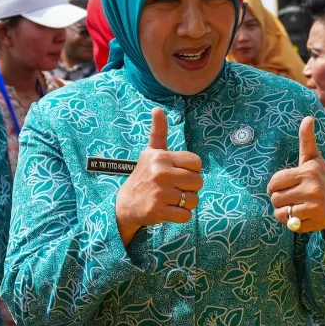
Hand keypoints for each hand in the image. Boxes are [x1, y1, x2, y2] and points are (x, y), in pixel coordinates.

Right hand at [115, 108, 204, 243]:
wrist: (126, 204)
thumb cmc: (144, 176)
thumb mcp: (151, 153)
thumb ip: (158, 133)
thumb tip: (157, 109)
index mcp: (161, 157)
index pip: (197, 163)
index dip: (192, 171)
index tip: (178, 174)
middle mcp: (160, 172)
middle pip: (198, 182)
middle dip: (190, 188)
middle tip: (175, 189)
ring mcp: (159, 192)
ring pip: (194, 200)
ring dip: (186, 203)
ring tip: (171, 200)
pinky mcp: (158, 210)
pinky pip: (186, 215)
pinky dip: (181, 216)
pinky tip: (168, 210)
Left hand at [268, 117, 324, 253]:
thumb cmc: (322, 178)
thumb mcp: (313, 159)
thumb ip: (307, 140)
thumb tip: (308, 118)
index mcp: (308, 172)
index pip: (274, 182)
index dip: (273, 186)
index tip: (282, 187)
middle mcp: (313, 189)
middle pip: (275, 198)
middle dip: (279, 200)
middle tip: (290, 197)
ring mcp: (315, 206)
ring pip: (281, 213)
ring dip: (284, 212)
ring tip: (295, 206)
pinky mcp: (316, 221)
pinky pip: (291, 224)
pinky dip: (292, 222)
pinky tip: (303, 215)